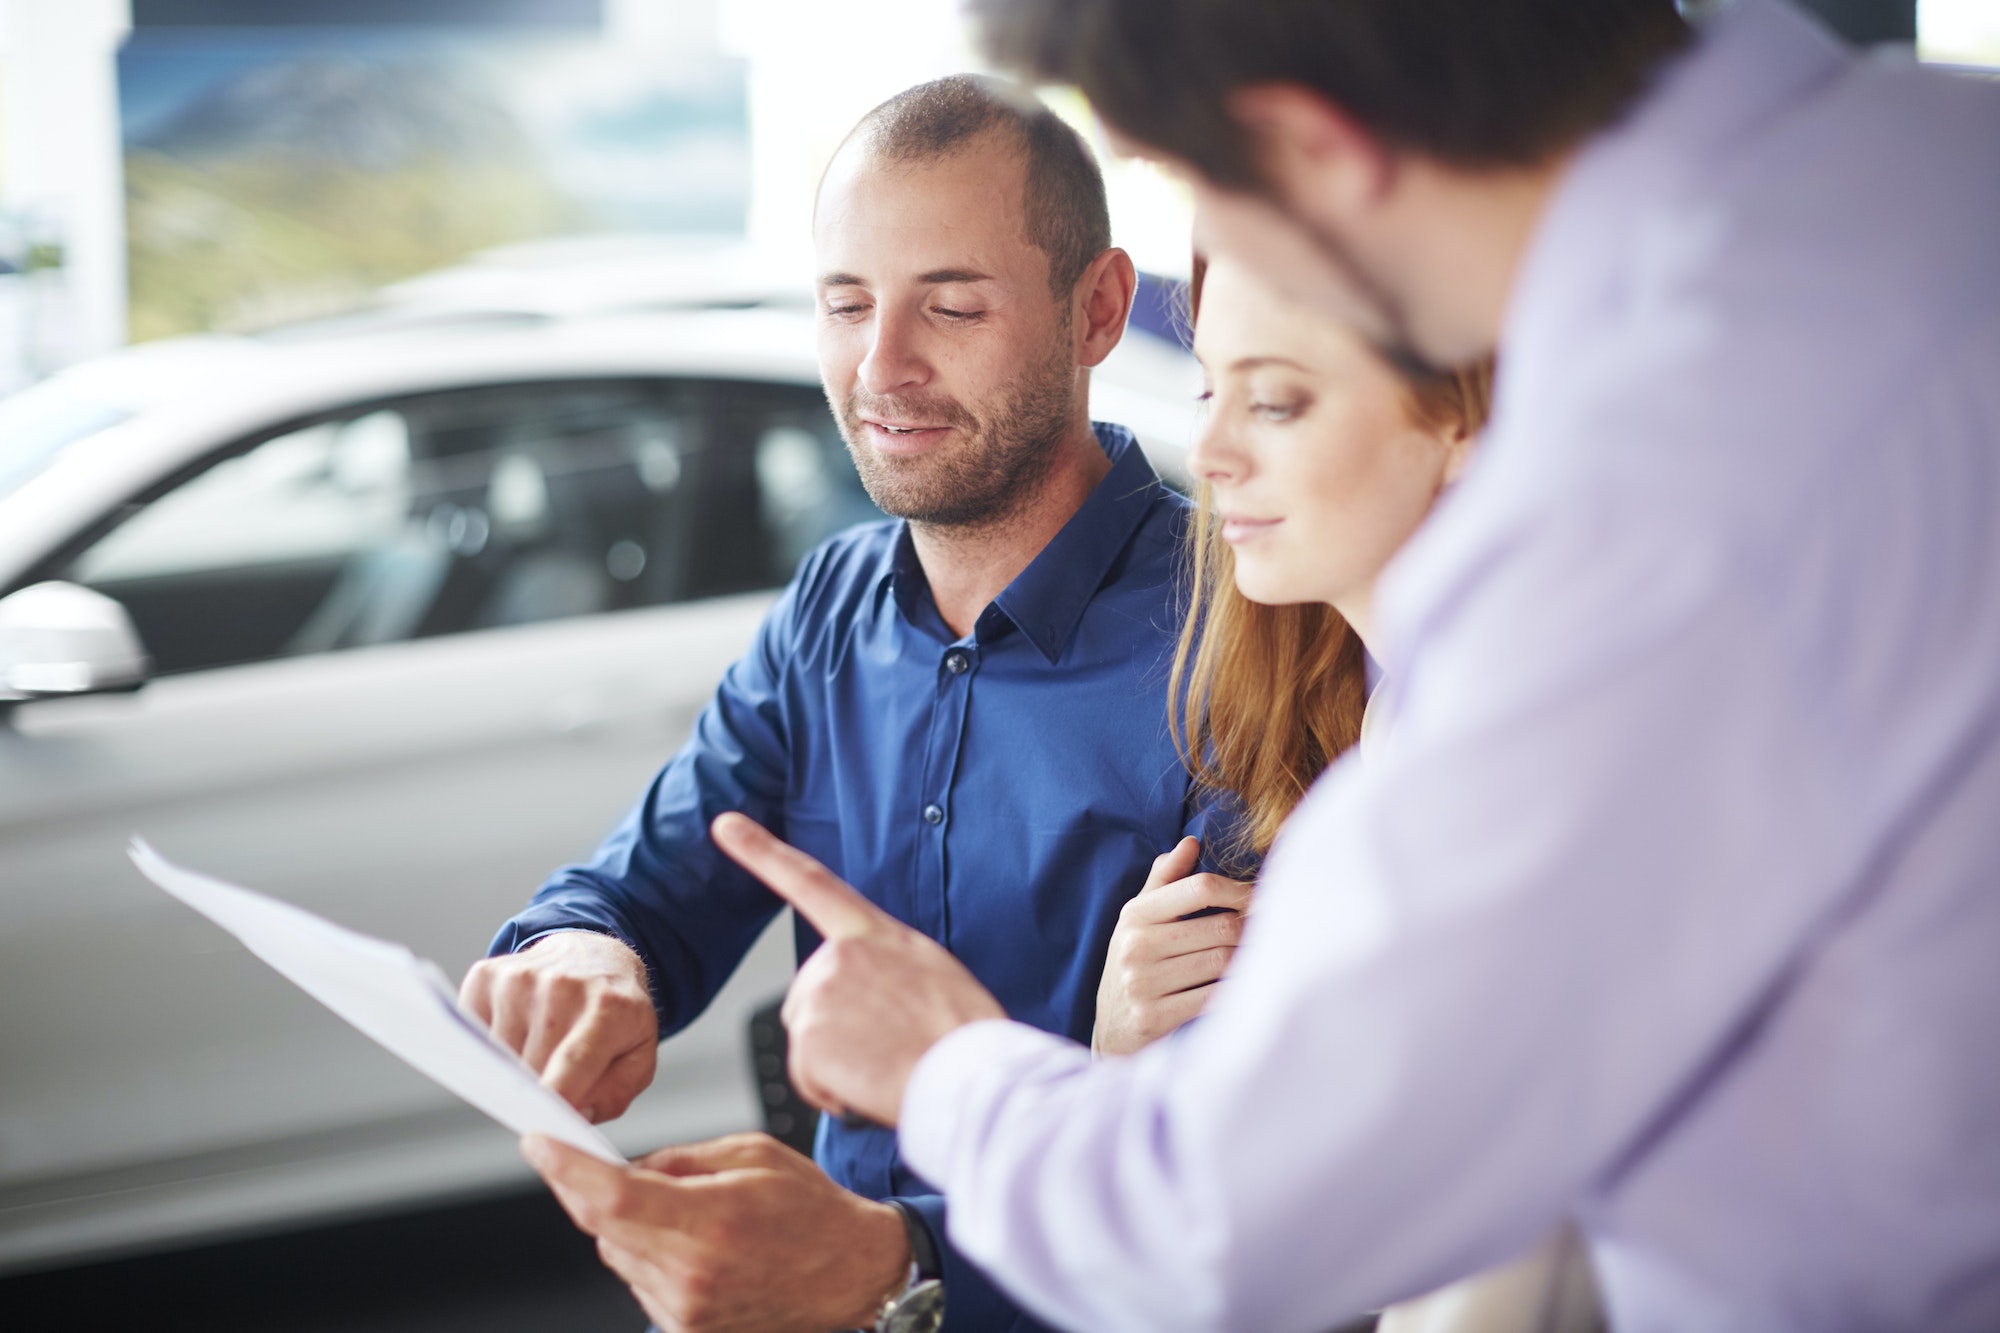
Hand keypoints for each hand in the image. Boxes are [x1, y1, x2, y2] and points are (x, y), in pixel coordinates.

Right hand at [459, 931, 656, 1122]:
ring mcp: (519, 979)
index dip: (555, 1099)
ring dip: (513, 1069)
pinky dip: (491, 1046)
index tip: (540, 1134)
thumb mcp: (640, 1054)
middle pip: (529, 1070)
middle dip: (537, 1092)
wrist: (594, 954)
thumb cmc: (615, 1011)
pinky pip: (474, 1035)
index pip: (573, 1061)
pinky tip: (519, 1029)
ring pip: (498, 1058)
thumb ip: (615, 1093)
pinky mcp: (486, 976)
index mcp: (608, 1009)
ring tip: (542, 1046)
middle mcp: (561, 987)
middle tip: (556, 1081)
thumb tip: (575, 1114)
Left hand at [522, 1131, 910, 1332]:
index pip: (611, 1197)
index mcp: (713, 1220)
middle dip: (602, 1193)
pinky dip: (651, 1257)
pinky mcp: (688, 1331)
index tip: (539, 1144)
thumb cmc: (812, 1210)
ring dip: (632, 1228)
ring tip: (693, 1217)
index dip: (565, 1169)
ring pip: (618, 1255)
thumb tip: (626, 1167)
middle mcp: (694, 1274)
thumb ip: (680, 1158)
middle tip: (636, 1173)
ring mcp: (689, 1311)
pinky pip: (640, 1284)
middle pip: (604, 1228)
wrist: (851, 1272)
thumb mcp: (752, 1152)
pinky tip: (697, 1247)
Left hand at [711, 812, 1005, 1124]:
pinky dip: (835, 1092)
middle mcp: (840, 954)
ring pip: (809, 1043)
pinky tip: (873, 1084)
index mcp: (876, 933)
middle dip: (837, 1031)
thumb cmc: (965, 1035)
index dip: (761, 851)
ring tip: (889, 1065)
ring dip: (839, 1066)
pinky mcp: (807, 1036)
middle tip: (890, 1047)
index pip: (810, 881)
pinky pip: (808, 1078)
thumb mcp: (933, 975)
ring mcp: (820, 992)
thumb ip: (887, 969)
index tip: (724, 825)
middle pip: (809, 998)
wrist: (972, 1074)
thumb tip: (873, 993)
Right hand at [1093, 837, 1252, 1056]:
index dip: (1239, 891)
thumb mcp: (1139, 920)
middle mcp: (1135, 946)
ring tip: (1263, 957)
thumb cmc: (1136, 964)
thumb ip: (1164, 880)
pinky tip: (1246, 987)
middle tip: (1274, 932)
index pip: (1200, 887)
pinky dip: (1236, 990)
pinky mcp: (1154, 1017)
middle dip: (1253, 928)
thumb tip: (1191, 842)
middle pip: (1220, 926)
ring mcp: (1142, 984)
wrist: (1112, 1030)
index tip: (1261, 900)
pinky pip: (1214, 997)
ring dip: (1250, 959)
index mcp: (1135, 915)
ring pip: (1223, 961)